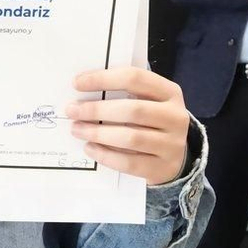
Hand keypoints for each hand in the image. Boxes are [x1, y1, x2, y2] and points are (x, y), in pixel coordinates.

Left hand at [66, 67, 190, 185]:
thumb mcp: (147, 101)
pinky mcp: (162, 168)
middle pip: (133, 110)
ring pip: (131, 138)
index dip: (104, 79)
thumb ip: (123, 93)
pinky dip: (106, 155)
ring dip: (98, 133)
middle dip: (97, 110)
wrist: (174, 157)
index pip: (135, 78)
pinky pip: (129, 163)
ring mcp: (172, 144)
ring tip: (77, 129)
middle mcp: (175, 117)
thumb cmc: (152, 122)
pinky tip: (90, 148)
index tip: (77, 83)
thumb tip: (83, 89)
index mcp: (170, 92)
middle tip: (72, 110)